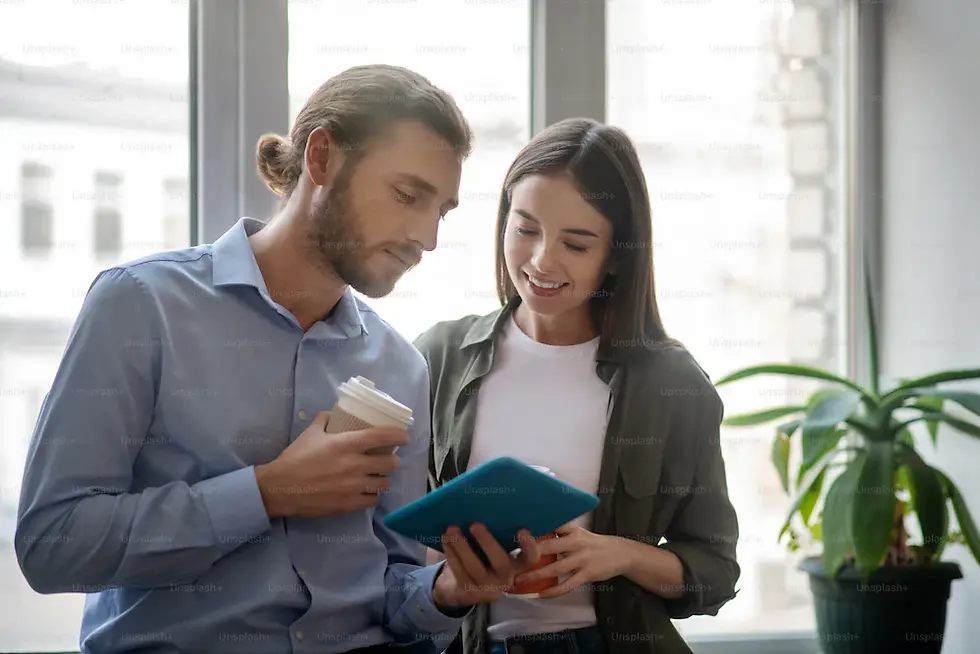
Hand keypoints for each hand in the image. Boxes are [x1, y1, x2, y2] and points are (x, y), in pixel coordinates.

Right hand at [254, 411, 408, 518]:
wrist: (280, 488)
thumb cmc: (295, 458)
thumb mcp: (310, 433)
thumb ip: (324, 420)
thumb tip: (332, 413)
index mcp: (346, 444)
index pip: (382, 437)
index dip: (398, 436)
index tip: (404, 436)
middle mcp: (354, 465)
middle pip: (390, 464)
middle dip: (392, 461)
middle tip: (386, 460)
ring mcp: (353, 487)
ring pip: (384, 484)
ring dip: (382, 479)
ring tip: (375, 477)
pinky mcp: (349, 505)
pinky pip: (373, 501)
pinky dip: (372, 496)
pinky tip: (366, 492)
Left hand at [432, 524, 540, 609]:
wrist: (463, 585)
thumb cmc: (483, 556)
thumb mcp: (494, 548)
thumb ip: (497, 533)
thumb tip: (487, 504)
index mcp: (517, 564)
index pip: (530, 557)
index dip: (529, 546)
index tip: (522, 529)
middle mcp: (506, 578)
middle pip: (501, 562)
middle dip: (487, 543)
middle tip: (474, 524)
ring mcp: (488, 588)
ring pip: (475, 568)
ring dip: (462, 547)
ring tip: (452, 529)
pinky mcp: (470, 592)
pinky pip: (460, 573)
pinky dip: (452, 554)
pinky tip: (446, 540)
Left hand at [511, 523, 629, 598]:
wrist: (620, 553)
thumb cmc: (592, 543)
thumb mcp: (577, 533)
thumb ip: (558, 534)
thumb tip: (533, 536)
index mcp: (572, 529)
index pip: (550, 525)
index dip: (534, 529)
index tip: (514, 534)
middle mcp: (575, 542)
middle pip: (548, 546)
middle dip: (528, 554)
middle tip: (510, 561)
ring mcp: (582, 559)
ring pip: (554, 568)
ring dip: (535, 575)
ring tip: (519, 580)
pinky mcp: (587, 574)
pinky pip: (567, 584)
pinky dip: (553, 591)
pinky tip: (541, 594)